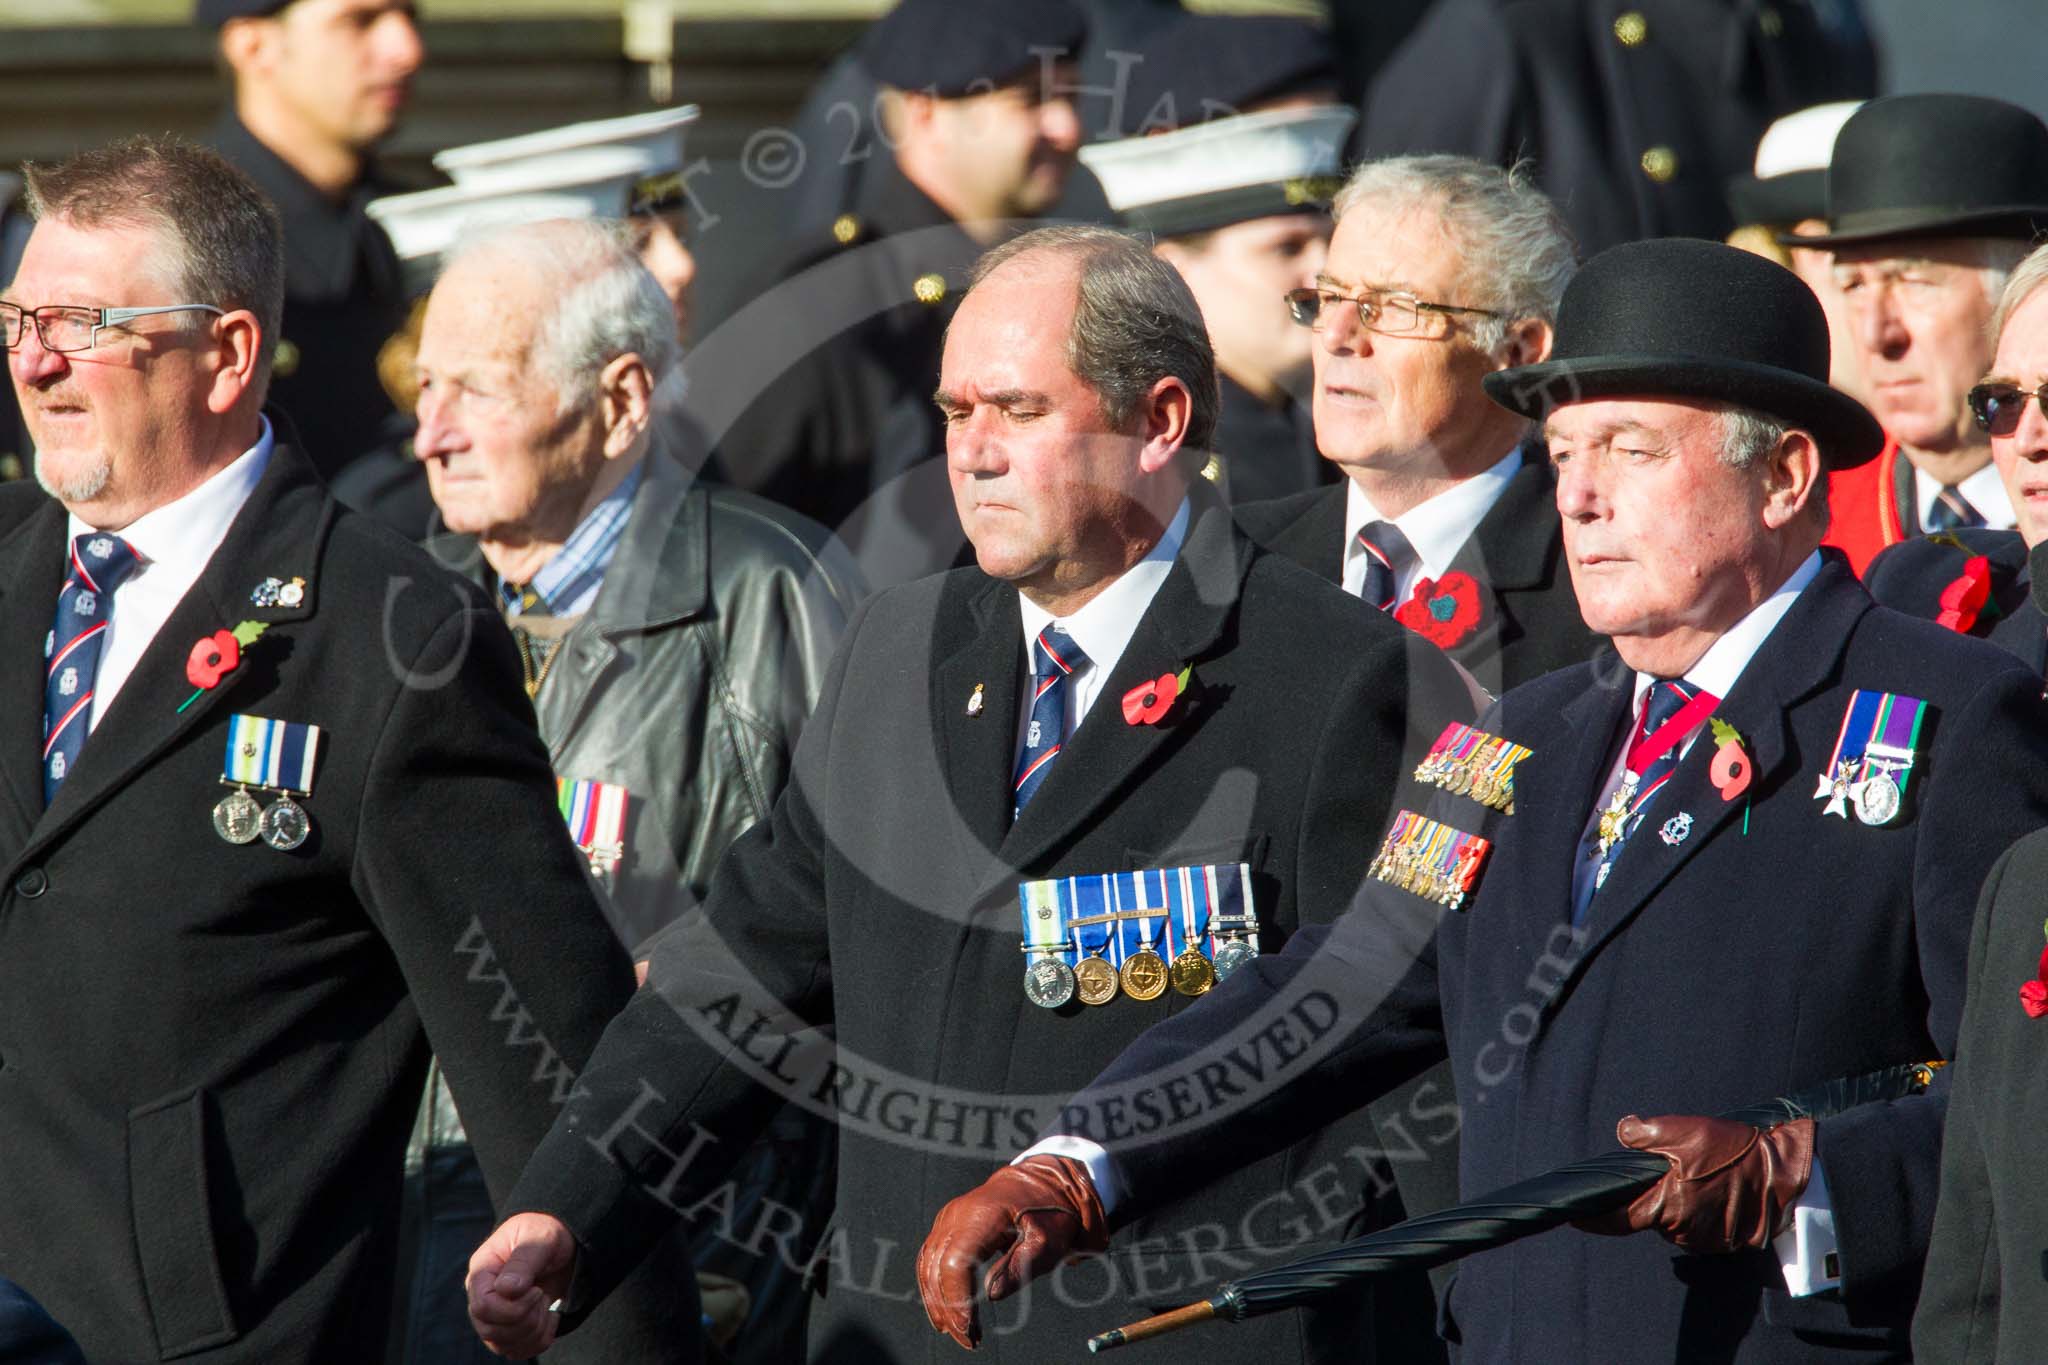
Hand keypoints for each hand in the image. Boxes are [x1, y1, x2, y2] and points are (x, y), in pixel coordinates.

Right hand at [467, 1212, 579, 1356]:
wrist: (561, 1240)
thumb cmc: (546, 1231)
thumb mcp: (540, 1238)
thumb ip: (523, 1261)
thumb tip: (506, 1290)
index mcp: (482, 1270)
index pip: (483, 1307)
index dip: (513, 1308)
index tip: (538, 1290)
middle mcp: (482, 1295)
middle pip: (490, 1331)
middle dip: (526, 1320)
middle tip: (543, 1294)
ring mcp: (494, 1312)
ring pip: (502, 1345)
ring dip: (534, 1331)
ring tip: (547, 1304)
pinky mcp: (509, 1325)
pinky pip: (515, 1350)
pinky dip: (538, 1343)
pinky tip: (551, 1319)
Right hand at [917, 1156, 1108, 1349]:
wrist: (1045, 1182)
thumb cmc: (1050, 1213)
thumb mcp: (1048, 1241)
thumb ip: (1020, 1266)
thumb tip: (991, 1295)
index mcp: (982, 1215)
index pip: (957, 1263)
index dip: (959, 1300)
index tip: (971, 1329)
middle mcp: (958, 1214)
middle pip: (939, 1268)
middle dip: (950, 1309)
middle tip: (970, 1340)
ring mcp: (949, 1217)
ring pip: (929, 1265)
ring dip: (939, 1302)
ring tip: (959, 1333)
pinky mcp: (948, 1224)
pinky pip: (930, 1257)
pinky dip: (933, 1286)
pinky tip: (943, 1311)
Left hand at [1581, 1114, 1814, 1252]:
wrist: (1782, 1170)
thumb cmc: (1731, 1150)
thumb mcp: (1682, 1130)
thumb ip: (1644, 1133)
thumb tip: (1623, 1132)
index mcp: (1665, 1205)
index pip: (1617, 1219)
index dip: (1594, 1219)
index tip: (1574, 1216)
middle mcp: (1681, 1230)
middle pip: (1649, 1215)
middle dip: (1651, 1195)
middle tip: (1671, 1169)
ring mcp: (1704, 1239)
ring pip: (1674, 1221)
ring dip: (1678, 1202)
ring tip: (1699, 1175)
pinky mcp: (1724, 1241)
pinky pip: (1698, 1226)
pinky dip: (1699, 1210)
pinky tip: (1714, 1188)